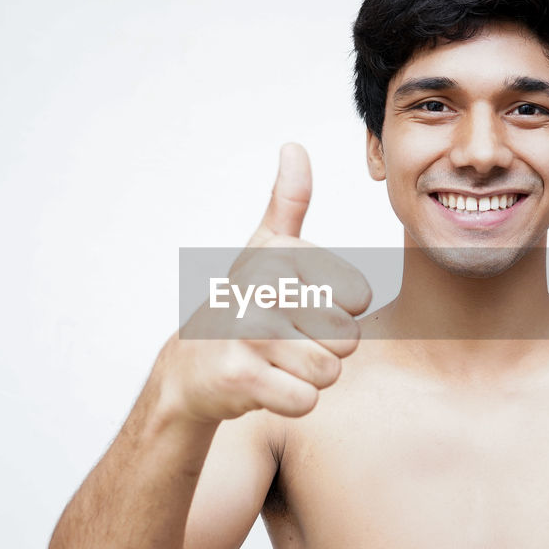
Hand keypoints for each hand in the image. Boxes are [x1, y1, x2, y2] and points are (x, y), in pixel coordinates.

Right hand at [160, 143, 372, 422]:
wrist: (190, 367)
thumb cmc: (241, 306)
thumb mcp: (265, 250)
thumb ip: (287, 202)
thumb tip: (293, 147)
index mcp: (280, 256)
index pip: (358, 298)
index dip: (337, 312)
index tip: (297, 308)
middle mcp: (262, 287)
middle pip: (347, 338)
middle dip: (322, 349)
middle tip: (284, 342)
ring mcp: (248, 331)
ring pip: (329, 371)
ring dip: (307, 377)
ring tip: (274, 361)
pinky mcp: (240, 377)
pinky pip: (305, 400)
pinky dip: (291, 401)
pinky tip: (263, 385)